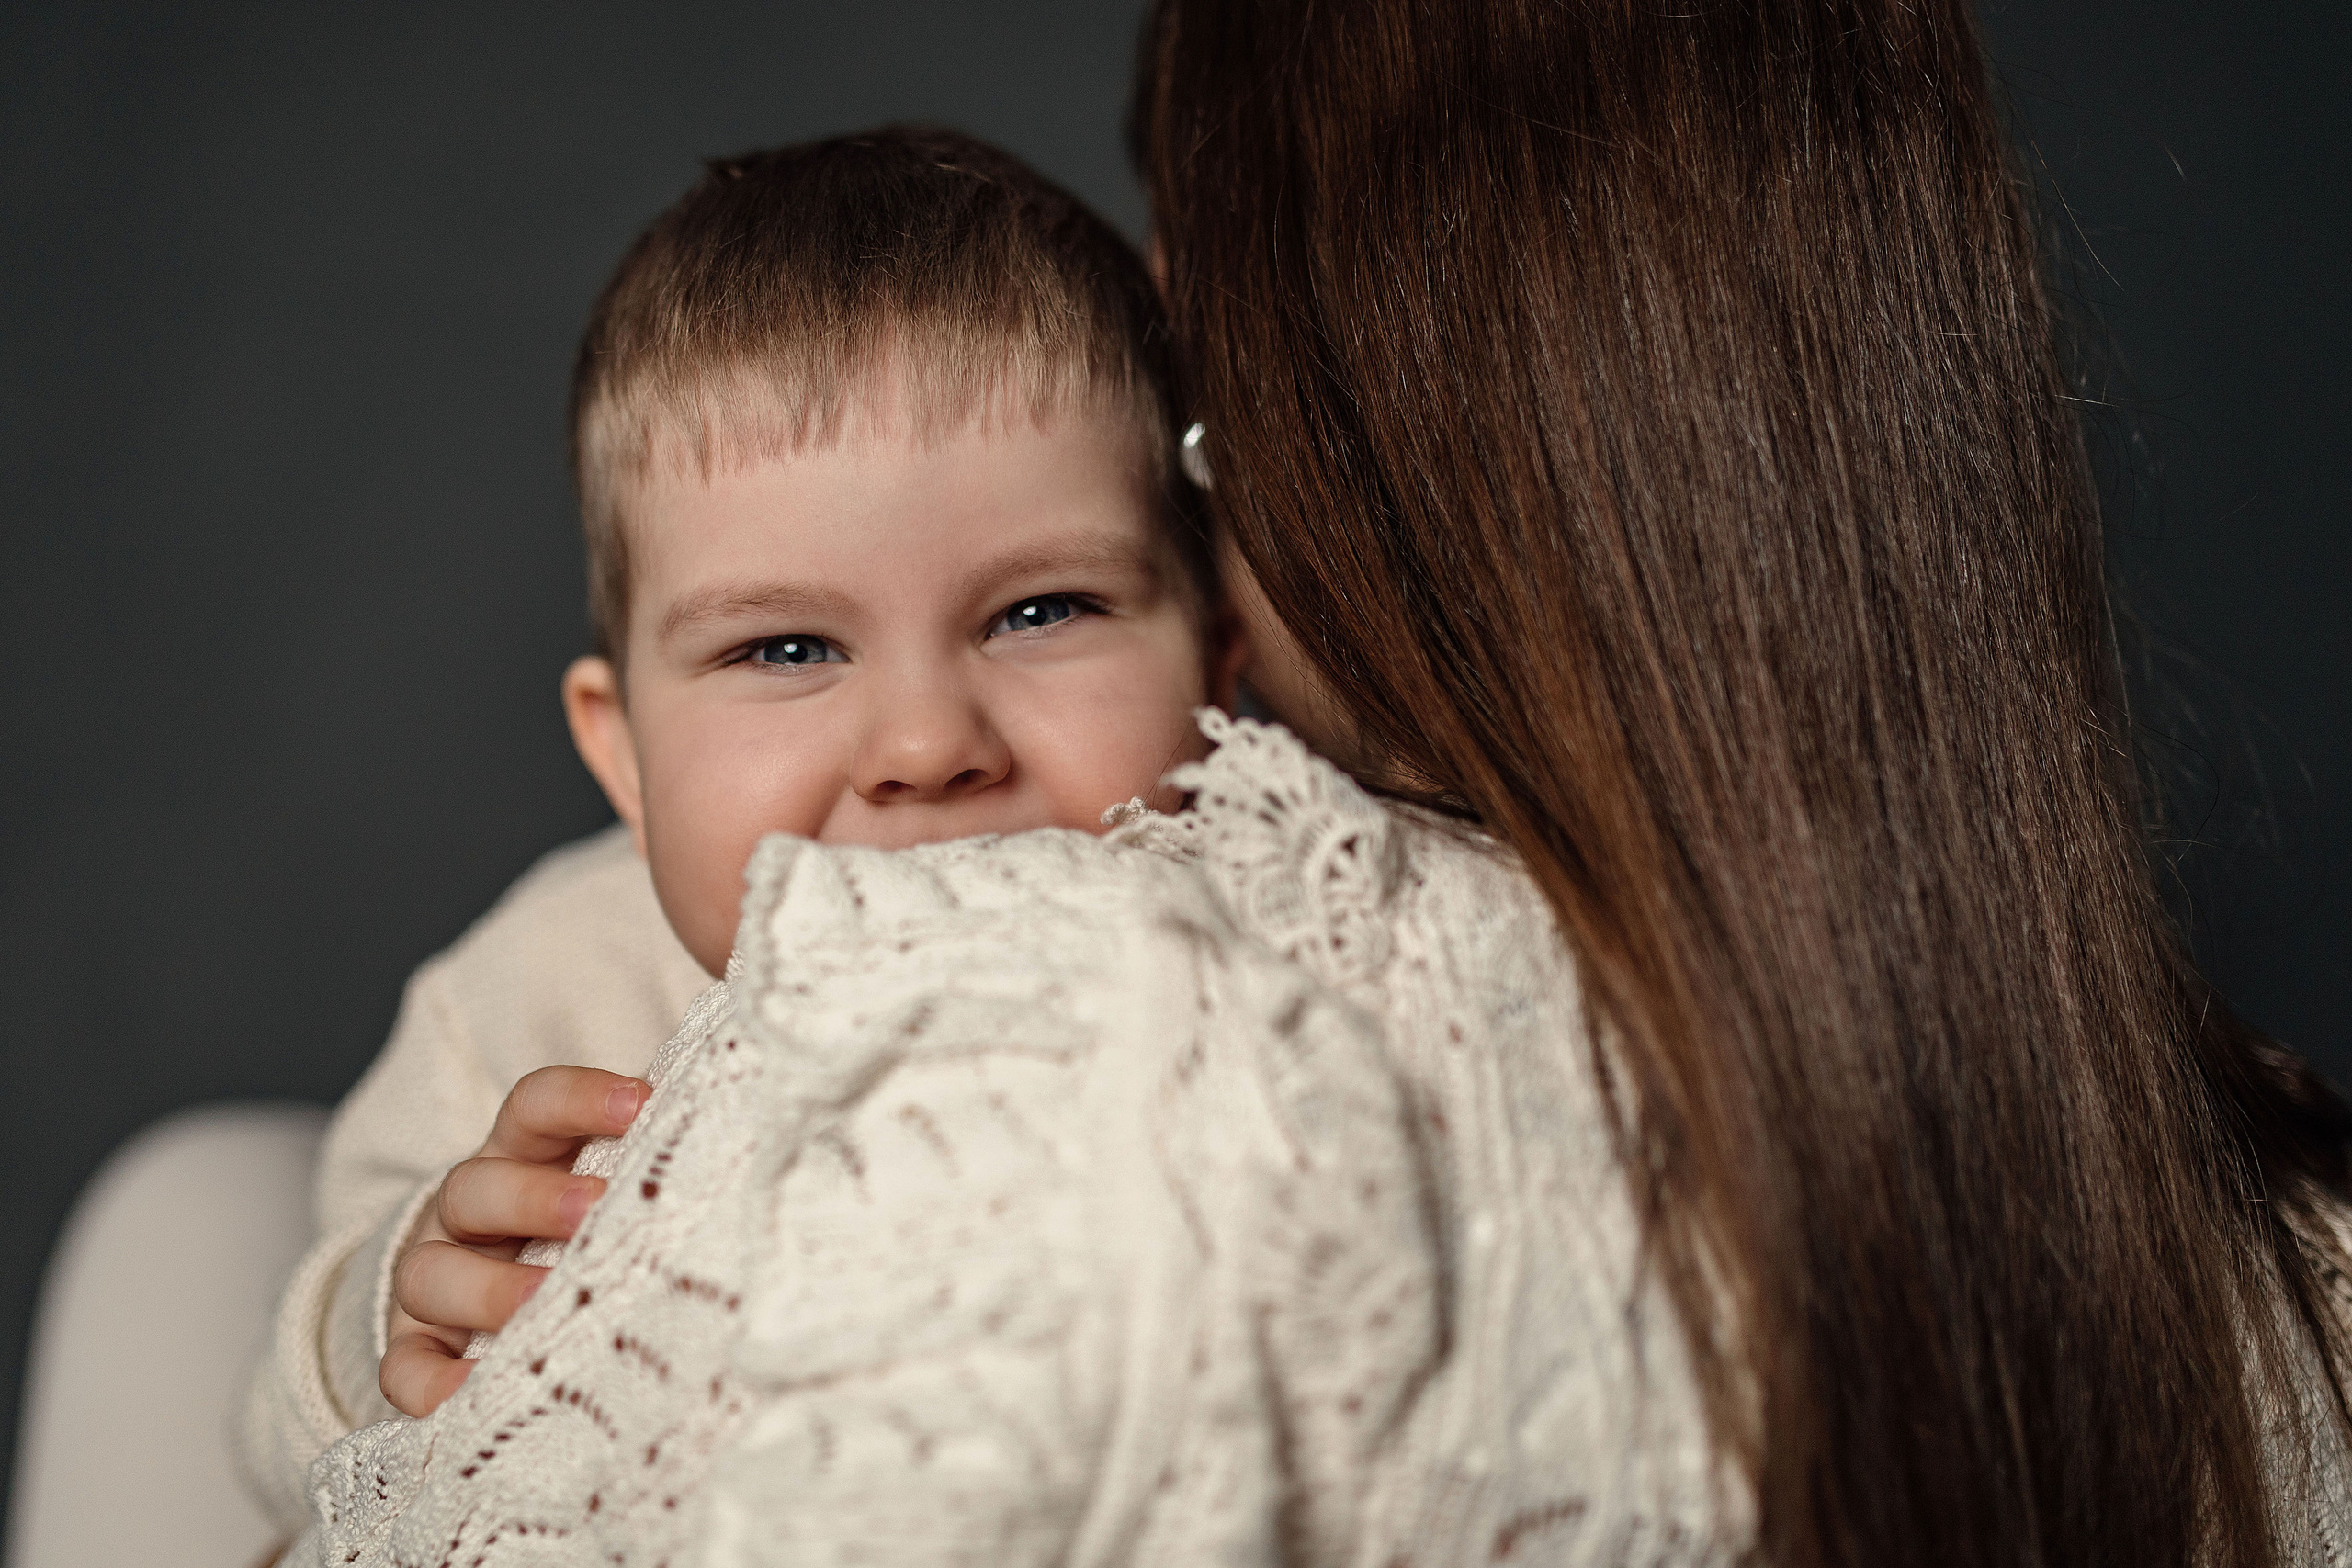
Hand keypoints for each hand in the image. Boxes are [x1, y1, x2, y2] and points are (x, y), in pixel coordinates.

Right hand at [378, 1065, 648, 1416]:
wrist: (514, 1305)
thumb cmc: (598, 1236)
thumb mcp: (619, 1188)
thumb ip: (660, 1173)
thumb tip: (743, 1153)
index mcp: (525, 1156)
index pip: (535, 1107)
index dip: (581, 1099)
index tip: (642, 1104)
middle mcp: (472, 1213)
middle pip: (476, 1187)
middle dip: (533, 1196)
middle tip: (593, 1209)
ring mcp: (437, 1282)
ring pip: (429, 1273)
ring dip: (488, 1288)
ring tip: (547, 1303)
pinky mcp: (416, 1352)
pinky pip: (403, 1369)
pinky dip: (431, 1384)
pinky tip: (474, 1394)